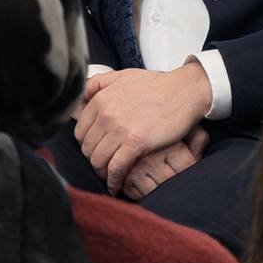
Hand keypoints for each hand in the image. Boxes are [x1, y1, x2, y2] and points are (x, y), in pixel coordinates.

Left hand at [73, 62, 211, 194]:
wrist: (182, 92)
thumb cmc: (155, 85)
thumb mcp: (121, 76)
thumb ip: (97, 84)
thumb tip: (81, 99)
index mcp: (100, 99)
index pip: (80, 131)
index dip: (86, 144)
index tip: (95, 149)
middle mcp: (106, 114)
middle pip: (87, 147)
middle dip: (93, 158)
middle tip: (103, 164)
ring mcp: (120, 130)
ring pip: (98, 160)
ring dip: (102, 172)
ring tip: (109, 175)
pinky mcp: (136, 143)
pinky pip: (116, 168)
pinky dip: (113, 181)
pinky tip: (115, 186)